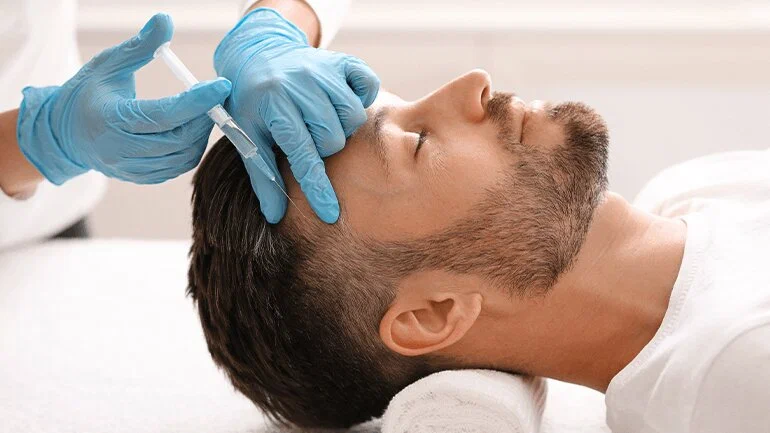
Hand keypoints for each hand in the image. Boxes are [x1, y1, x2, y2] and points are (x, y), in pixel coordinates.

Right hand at [17, 14, 231, 184]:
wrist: (65, 132)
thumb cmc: (89, 93)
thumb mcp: (109, 63)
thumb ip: (140, 46)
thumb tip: (165, 21)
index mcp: (111, 119)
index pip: (164, 115)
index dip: (198, 101)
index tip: (221, 86)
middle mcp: (119, 149)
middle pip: (178, 140)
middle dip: (203, 118)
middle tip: (214, 98)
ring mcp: (129, 168)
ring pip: (181, 157)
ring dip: (200, 135)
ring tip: (202, 113)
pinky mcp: (139, 178)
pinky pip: (176, 168)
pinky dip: (190, 149)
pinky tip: (190, 131)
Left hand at [214, 8, 379, 223]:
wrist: (259, 54)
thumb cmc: (252, 103)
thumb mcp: (248, 136)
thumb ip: (262, 175)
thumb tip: (275, 216)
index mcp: (273, 104)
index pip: (302, 155)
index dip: (317, 188)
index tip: (330, 214)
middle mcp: (299, 83)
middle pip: (334, 138)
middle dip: (324, 146)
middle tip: (308, 135)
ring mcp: (323, 68)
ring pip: (354, 116)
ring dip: (341, 126)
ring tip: (322, 120)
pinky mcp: (341, 60)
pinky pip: (369, 85)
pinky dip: (362, 96)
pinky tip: (341, 99)